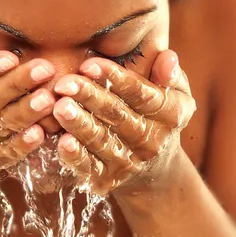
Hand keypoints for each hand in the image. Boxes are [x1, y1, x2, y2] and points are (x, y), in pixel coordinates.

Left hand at [52, 50, 195, 195]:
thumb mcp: (176, 95)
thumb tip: (168, 57)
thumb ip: (170, 75)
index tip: (88, 64)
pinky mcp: (108, 179)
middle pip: (117, 115)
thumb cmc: (157, 115)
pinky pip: (90, 167)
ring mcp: (129, 162)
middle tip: (64, 83)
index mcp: (169, 114)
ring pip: (101, 140)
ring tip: (59, 107)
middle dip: (89, 97)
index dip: (114, 78)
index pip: (140, 94)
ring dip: (79, 124)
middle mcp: (151, 141)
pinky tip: (62, 142)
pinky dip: (76, 157)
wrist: (156, 171)